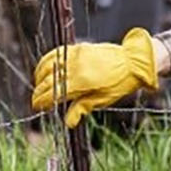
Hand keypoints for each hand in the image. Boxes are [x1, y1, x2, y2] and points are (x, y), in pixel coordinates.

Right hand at [31, 29, 160, 128]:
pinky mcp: (79, 47)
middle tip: (36, 101)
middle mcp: (75, 66)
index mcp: (81, 82)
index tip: (37, 107)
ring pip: (49, 65)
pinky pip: (57, 53)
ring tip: (38, 86)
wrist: (134, 61)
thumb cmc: (121, 82)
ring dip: (40, 76)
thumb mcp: (103, 100)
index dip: (42, 101)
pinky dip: (47, 61)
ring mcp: (76, 55)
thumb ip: (82, 108)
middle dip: (39, 91)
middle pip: (49, 80)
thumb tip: (68, 122)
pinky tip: (45, 68)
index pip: (53, 92)